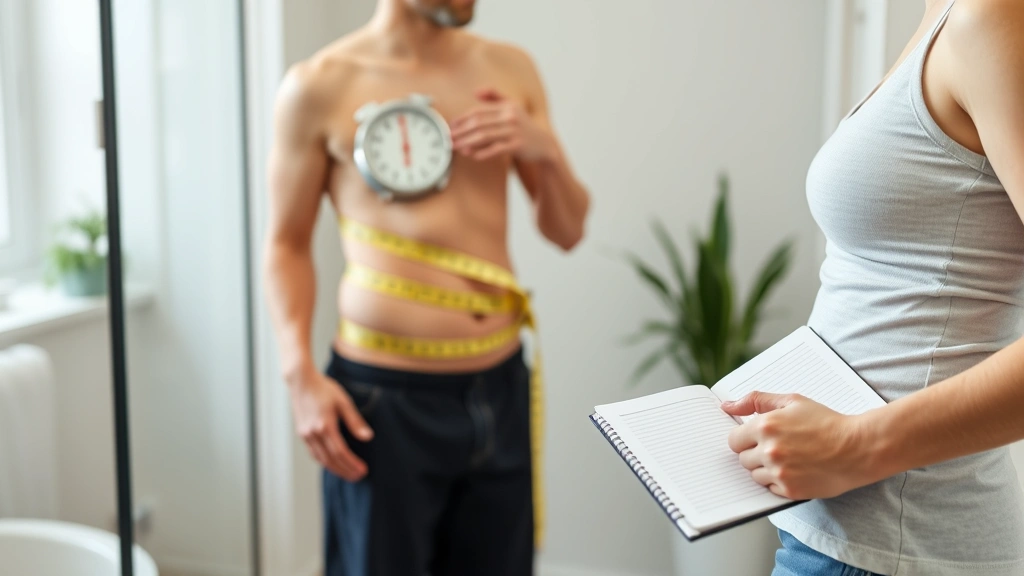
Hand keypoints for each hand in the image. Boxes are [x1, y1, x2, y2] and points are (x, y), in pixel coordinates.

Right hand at [288, 370, 373, 480]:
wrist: (301, 381)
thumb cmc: (324, 388)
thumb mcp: (344, 402)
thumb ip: (355, 421)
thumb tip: (368, 437)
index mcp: (325, 426)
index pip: (340, 452)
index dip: (352, 464)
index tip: (363, 471)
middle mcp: (313, 433)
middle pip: (330, 460)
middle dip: (345, 471)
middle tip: (358, 477)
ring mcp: (305, 434)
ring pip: (321, 459)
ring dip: (335, 469)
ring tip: (348, 474)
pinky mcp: (302, 433)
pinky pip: (314, 453)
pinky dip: (324, 461)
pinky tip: (333, 463)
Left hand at [450, 88, 556, 161]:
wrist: (544, 144)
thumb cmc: (524, 126)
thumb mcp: (512, 107)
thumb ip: (494, 97)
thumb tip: (475, 92)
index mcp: (507, 106)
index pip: (479, 111)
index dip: (463, 119)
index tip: (451, 126)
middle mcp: (510, 116)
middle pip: (479, 123)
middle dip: (461, 131)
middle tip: (449, 139)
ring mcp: (515, 131)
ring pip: (485, 136)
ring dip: (468, 142)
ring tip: (457, 148)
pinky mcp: (518, 145)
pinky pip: (497, 149)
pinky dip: (484, 152)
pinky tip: (473, 155)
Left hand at [722, 392, 875, 499]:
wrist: (857, 447)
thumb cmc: (826, 422)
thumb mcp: (792, 401)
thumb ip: (756, 400)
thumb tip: (727, 406)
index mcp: (765, 426)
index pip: (733, 440)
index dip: (745, 438)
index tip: (757, 438)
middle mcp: (769, 451)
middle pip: (743, 459)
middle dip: (755, 453)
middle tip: (779, 447)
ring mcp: (779, 472)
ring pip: (754, 475)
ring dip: (765, 468)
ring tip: (789, 458)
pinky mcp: (790, 490)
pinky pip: (770, 488)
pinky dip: (778, 481)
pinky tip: (796, 470)